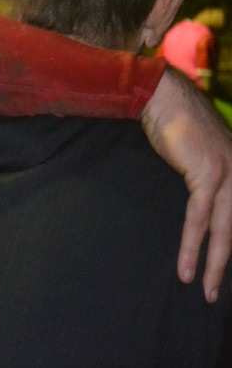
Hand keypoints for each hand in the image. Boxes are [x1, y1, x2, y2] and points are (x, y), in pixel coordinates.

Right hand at [142, 68, 231, 301]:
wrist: (161, 95)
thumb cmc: (171, 119)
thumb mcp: (194, 150)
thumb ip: (200, 172)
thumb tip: (197, 194)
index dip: (227, 242)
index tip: (218, 268)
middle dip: (224, 262)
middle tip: (214, 291)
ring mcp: (228, 173)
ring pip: (224, 230)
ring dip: (212, 264)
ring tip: (203, 289)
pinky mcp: (209, 175)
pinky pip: (200, 219)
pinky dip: (192, 246)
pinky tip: (185, 266)